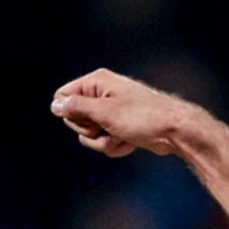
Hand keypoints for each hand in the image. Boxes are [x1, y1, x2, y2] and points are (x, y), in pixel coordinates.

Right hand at [50, 69, 186, 157]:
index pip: (63, 97)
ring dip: (104, 143)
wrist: (173, 131)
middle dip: (90, 132)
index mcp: (97, 82)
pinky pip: (105, 142)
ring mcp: (110, 112)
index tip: (89, 119)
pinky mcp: (119, 127)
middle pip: (75, 120)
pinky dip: (116, 146)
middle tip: (108, 128)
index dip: (71, 114)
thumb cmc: (142, 117)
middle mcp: (102, 94)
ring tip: (122, 136)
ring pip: (90, 136)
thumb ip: (77, 108)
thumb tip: (55, 105)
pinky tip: (130, 142)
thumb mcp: (105, 112)